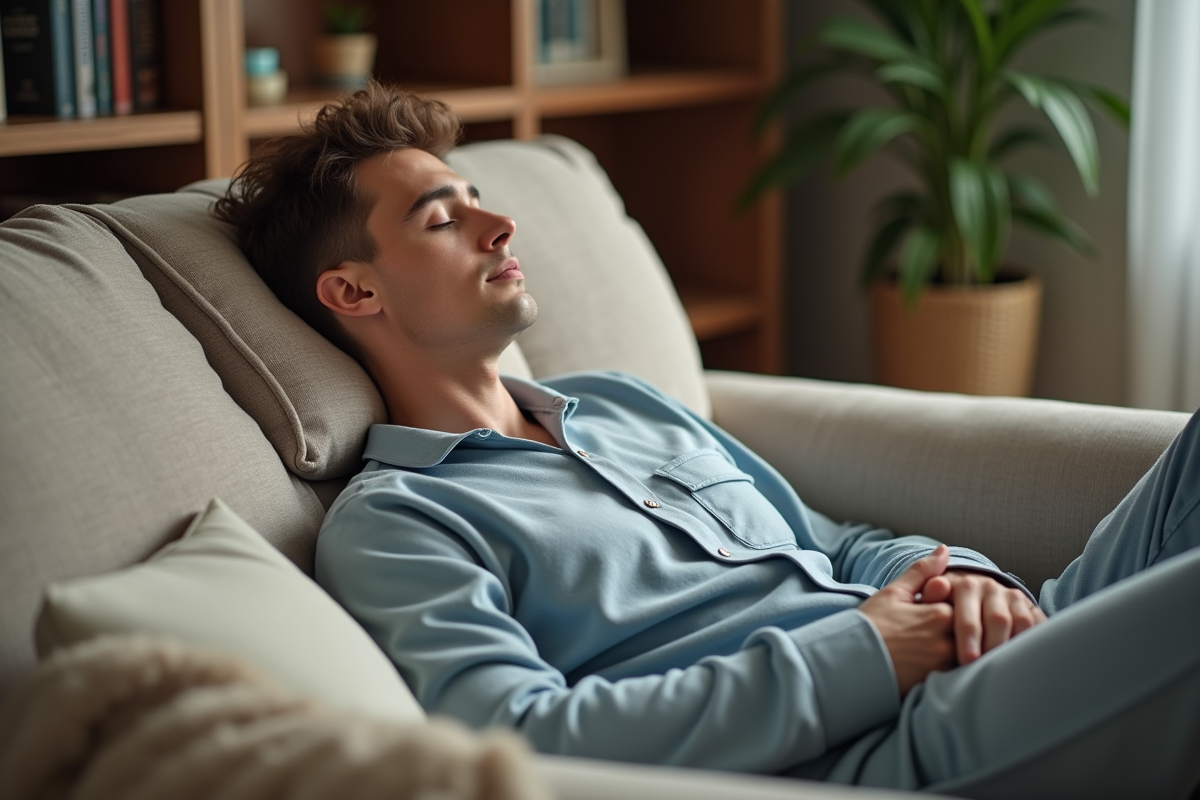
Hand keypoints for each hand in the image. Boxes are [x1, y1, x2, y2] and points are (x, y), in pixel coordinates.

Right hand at [858, 545, 955, 697]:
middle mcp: (947, 640)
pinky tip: (929, 664)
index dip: (952, 607)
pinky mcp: (938, 685)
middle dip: (959, 629)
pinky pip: (958, 675)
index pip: (966, 606)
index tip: (934, 610)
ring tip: (929, 649)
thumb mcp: (894, 592)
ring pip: (967, 654)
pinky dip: (952, 668)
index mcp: (939, 614)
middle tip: (931, 632)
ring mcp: (944, 666)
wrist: (848, 662)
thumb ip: (923, 571)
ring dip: (958, 649)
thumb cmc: (870, 624)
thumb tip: (944, 550)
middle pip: (970, 632)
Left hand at [919, 568, 1046, 664]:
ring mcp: (1013, 597)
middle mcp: (992, 588)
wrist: (969, 594)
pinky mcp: (1030, 608)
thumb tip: (937, 586)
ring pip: (1021, 622)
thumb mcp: (932, 599)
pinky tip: (1028, 660)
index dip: (969, 637)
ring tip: (1007, 669)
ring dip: (1015, 646)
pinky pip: (1039, 625)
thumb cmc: (944, 605)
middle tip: (987, 669)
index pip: (969, 613)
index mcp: (966, 585)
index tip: (966, 659)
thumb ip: (930, 595)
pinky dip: (1036, 642)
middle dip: (992, 646)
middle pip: (998, 620)